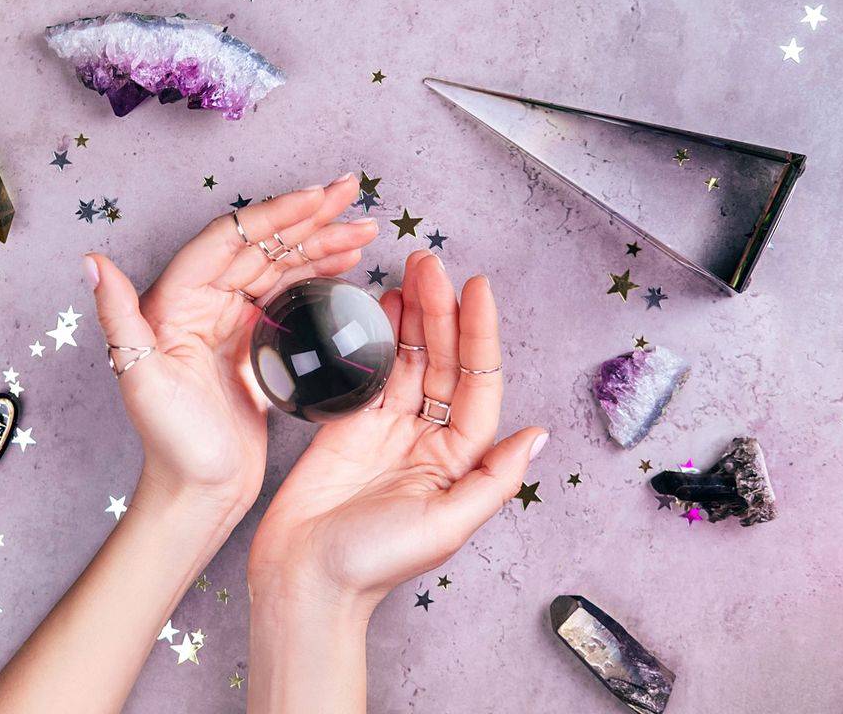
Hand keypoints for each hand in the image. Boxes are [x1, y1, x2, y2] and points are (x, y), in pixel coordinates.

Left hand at [85, 173, 375, 521]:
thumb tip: (91, 262)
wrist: (199, 494)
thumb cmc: (170, 446)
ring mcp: (228, 322)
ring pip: (278, 266)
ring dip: (320, 243)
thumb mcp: (140, 381)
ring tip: (363, 227)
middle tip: (349, 194)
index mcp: (173, 303)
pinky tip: (345, 265)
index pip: (228, 240)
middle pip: (259, 245)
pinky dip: (317, 276)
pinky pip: (287, 296)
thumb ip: (117, 317)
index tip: (316, 198)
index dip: (273, 215)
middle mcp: (200, 304)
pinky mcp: (253, 344)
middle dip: (307, 217)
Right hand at [248, 250, 547, 613]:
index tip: (478, 289)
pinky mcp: (347, 426)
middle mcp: (427, 439)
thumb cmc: (374, 563)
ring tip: (413, 270)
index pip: (477, 385)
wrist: (304, 578)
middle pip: (442, 362)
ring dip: (412, 316)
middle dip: (441, 311)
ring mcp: (386, 429)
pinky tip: (380, 305)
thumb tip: (537, 436)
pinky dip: (375, 338)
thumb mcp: (447, 525)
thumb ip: (492, 478)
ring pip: (407, 360)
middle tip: (433, 263)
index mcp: (458, 461)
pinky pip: (369, 373)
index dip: (480, 336)